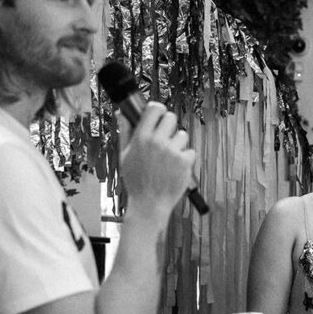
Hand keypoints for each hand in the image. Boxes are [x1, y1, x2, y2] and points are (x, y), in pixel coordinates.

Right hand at [120, 101, 194, 220]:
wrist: (149, 204)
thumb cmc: (136, 181)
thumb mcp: (125, 156)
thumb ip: (125, 132)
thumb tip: (122, 114)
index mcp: (141, 138)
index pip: (154, 108)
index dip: (158, 109)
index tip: (159, 114)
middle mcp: (157, 142)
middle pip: (171, 117)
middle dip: (169, 126)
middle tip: (166, 137)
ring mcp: (172, 151)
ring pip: (183, 135)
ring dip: (178, 144)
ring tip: (169, 158)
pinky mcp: (184, 161)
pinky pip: (190, 151)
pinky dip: (185, 159)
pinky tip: (175, 168)